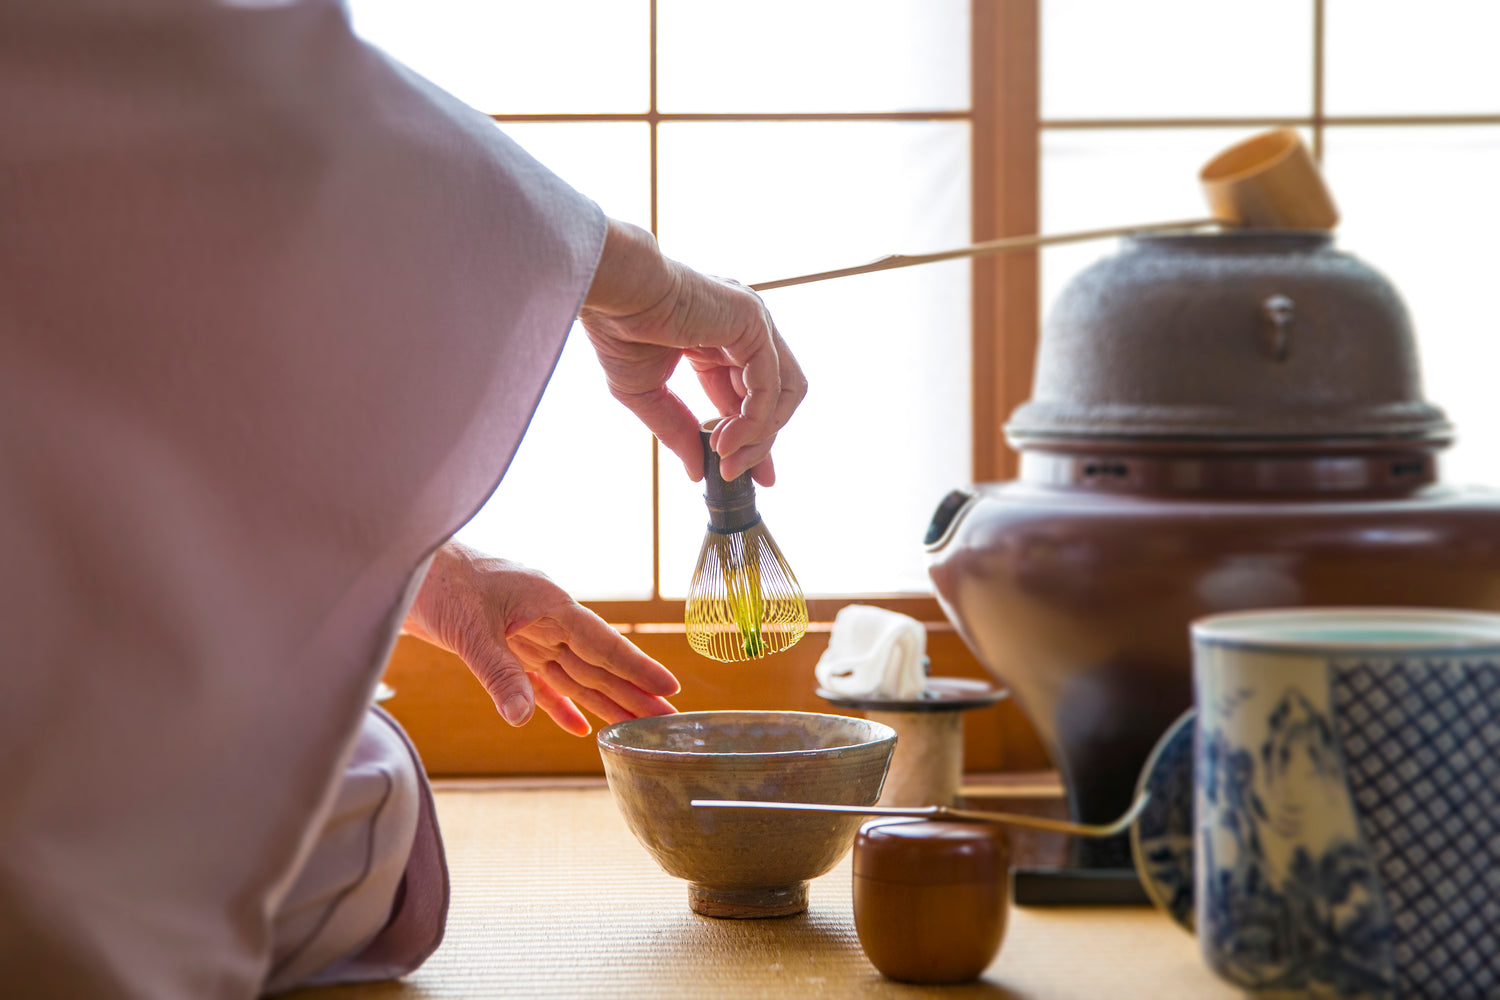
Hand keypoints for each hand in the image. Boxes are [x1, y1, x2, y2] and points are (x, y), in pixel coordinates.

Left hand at [402, 541, 678, 735]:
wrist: (398, 566)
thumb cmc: (436, 581)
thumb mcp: (469, 629)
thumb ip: (499, 674)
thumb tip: (524, 718)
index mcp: (548, 602)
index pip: (603, 642)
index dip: (636, 667)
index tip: (670, 686)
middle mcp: (543, 618)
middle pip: (596, 662)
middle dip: (631, 690)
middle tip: (666, 717)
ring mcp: (524, 632)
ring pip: (573, 673)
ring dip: (603, 699)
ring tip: (635, 723)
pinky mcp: (501, 646)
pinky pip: (539, 680)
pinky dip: (558, 703)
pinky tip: (579, 726)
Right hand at [579, 218, 807, 484]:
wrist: (611, 293)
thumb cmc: (618, 330)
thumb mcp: (647, 393)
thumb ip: (676, 430)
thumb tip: (695, 472)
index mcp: (721, 340)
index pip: (751, 395)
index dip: (751, 436)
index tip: (742, 473)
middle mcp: (745, 329)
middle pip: (775, 397)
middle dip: (761, 441)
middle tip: (734, 473)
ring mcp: (753, 323)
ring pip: (783, 393)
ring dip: (760, 435)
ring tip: (725, 460)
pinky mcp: (753, 323)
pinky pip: (769, 385)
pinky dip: (754, 420)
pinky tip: (723, 441)